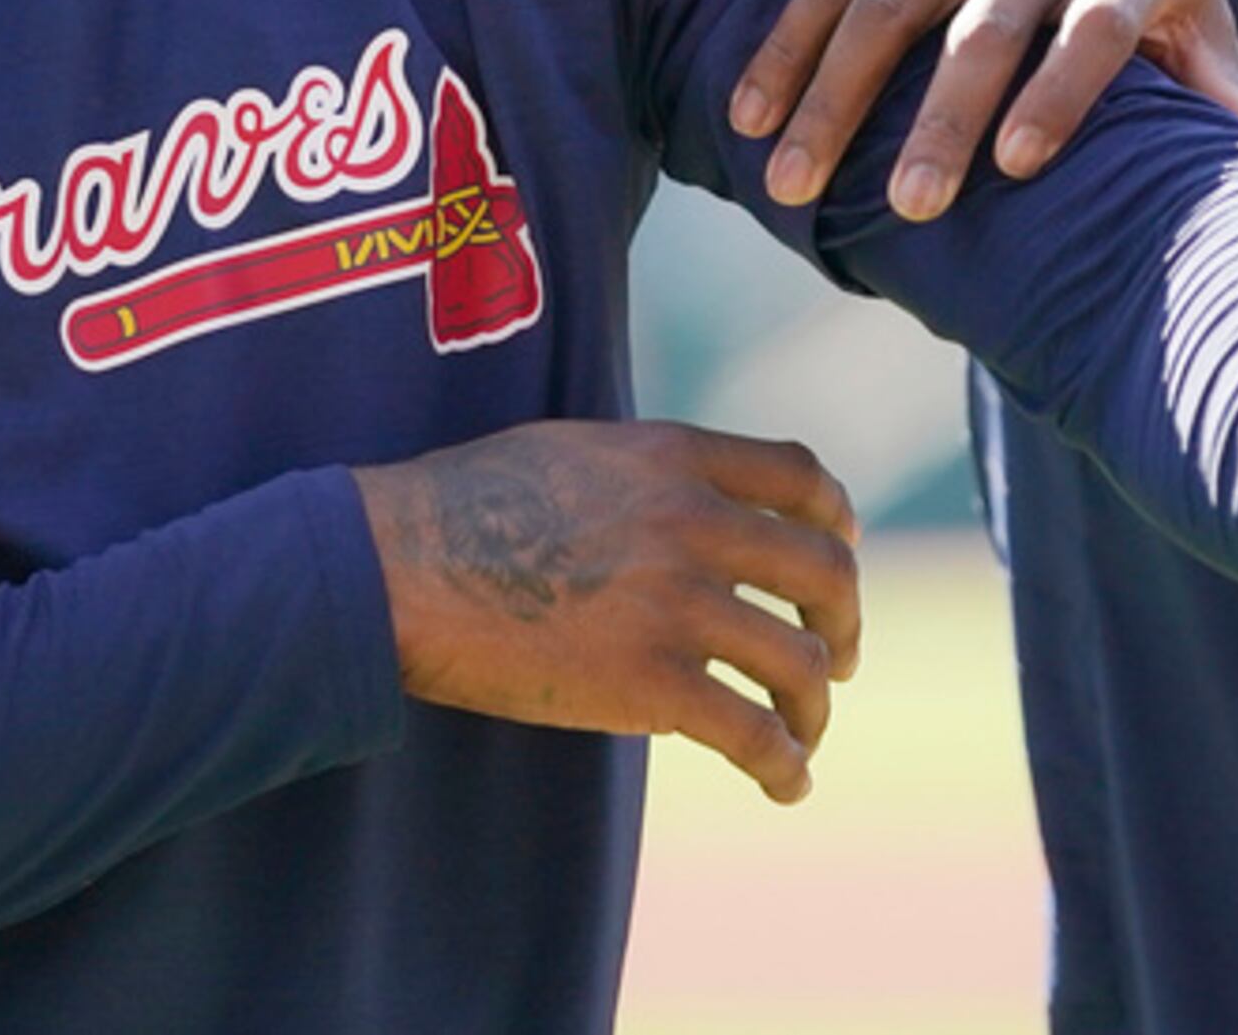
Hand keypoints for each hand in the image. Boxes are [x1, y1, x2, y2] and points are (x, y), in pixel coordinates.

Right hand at [351, 422, 862, 804]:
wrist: (394, 568)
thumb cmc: (459, 509)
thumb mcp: (573, 451)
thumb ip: (647, 472)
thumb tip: (687, 498)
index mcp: (673, 458)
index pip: (800, 479)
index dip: (837, 521)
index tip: (841, 553)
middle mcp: (693, 522)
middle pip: (822, 572)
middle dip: (844, 622)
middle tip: (840, 657)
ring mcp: (677, 603)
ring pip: (800, 662)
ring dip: (816, 706)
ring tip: (804, 734)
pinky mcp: (652, 684)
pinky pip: (753, 734)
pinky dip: (785, 766)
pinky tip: (787, 785)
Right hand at [731, 0, 1237, 221]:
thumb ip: (1231, 90)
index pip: (1094, 31)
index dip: (1059, 90)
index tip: (1020, 161)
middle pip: (984, 27)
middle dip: (945, 114)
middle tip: (912, 204)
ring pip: (886, 3)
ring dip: (835, 93)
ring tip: (792, 179)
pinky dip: (786, 42)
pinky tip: (751, 110)